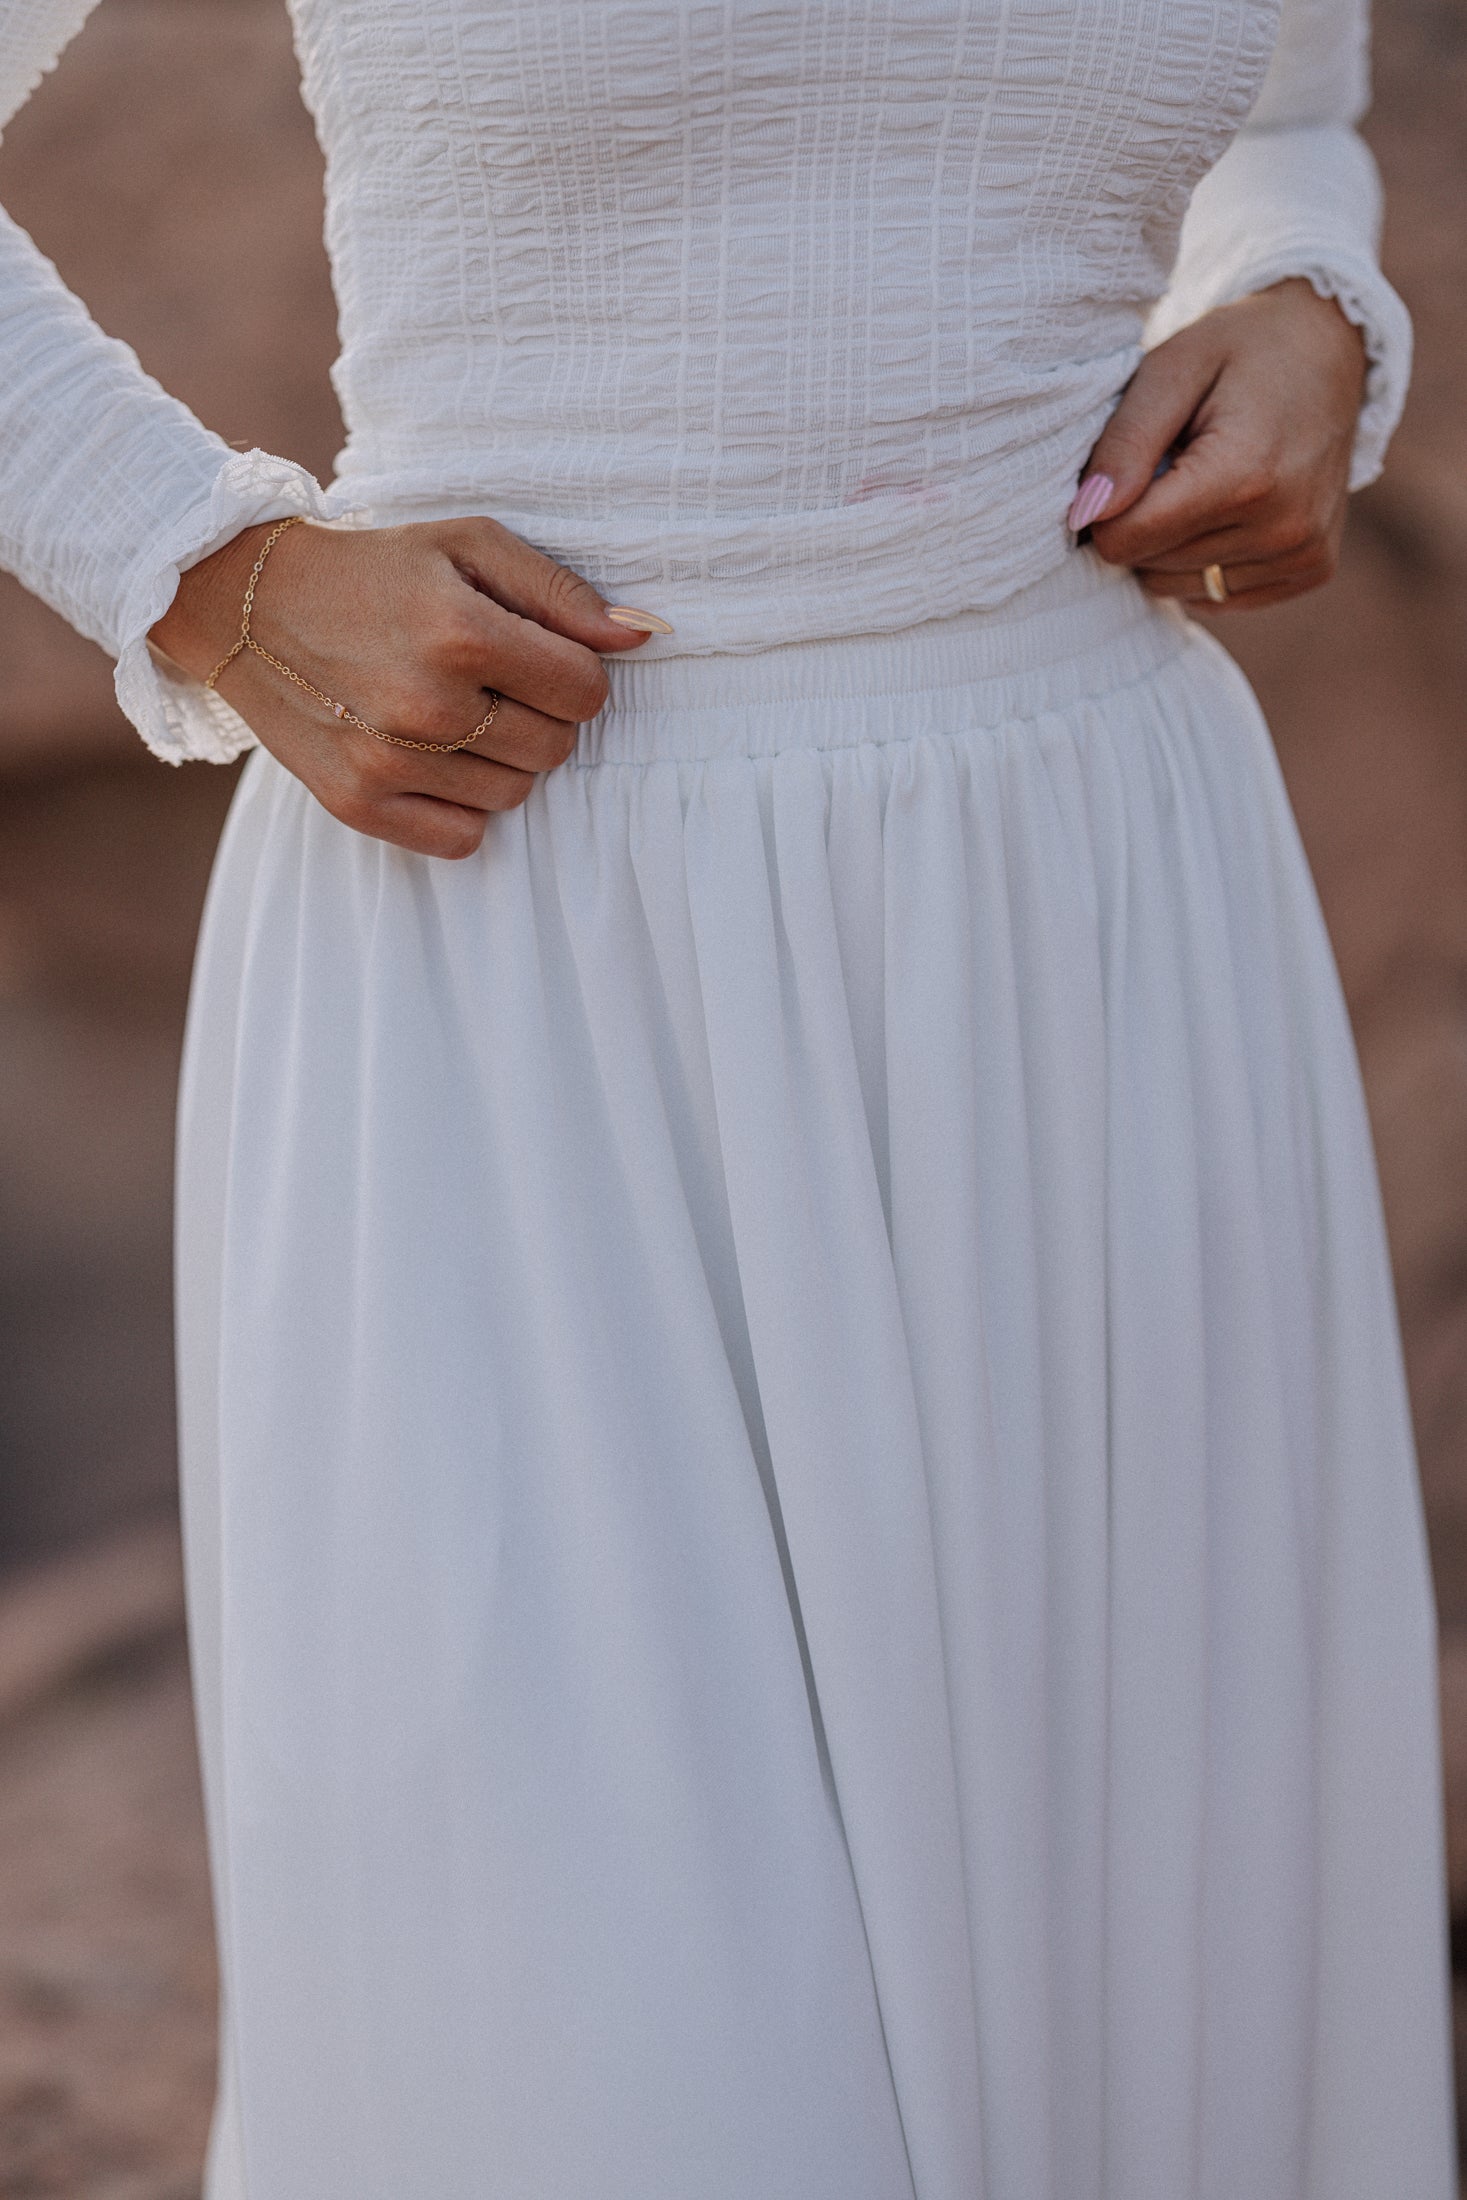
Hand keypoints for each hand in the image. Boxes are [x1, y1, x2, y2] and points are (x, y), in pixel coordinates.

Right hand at [149, 517, 668, 858]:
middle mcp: (426, 705)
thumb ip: (561, 592)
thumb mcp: (469, 546)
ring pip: (515, 796)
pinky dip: (460, 806)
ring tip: (452, 714)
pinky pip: (463, 838)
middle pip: (556, 749)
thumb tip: (643, 636)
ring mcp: (388, 762)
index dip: (575, 674)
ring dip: (500, 760)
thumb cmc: (376, 571)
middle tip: (487, 682)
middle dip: (538, 715)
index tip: (537, 657)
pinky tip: (430, 758)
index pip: (586, 692)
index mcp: (461, 633)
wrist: (250, 605)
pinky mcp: (358, 805)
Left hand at [1072, 279, 1367, 611]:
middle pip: (1148, 565)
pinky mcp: (1312, 569)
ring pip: (1176, 586)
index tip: (1129, 463)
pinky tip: (1231, 507)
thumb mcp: (1173, 368)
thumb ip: (1125, 441)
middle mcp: (1282, 528)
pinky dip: (1206, 559)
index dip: (1106, 506)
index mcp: (1244, 477)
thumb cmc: (1242, 349)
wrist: (1331, 348)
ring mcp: (1302, 554)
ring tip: (1205, 479)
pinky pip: (1216, 595)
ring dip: (1172, 542)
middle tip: (1176, 459)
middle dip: (1144, 517)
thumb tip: (1086, 512)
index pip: (1126, 541)